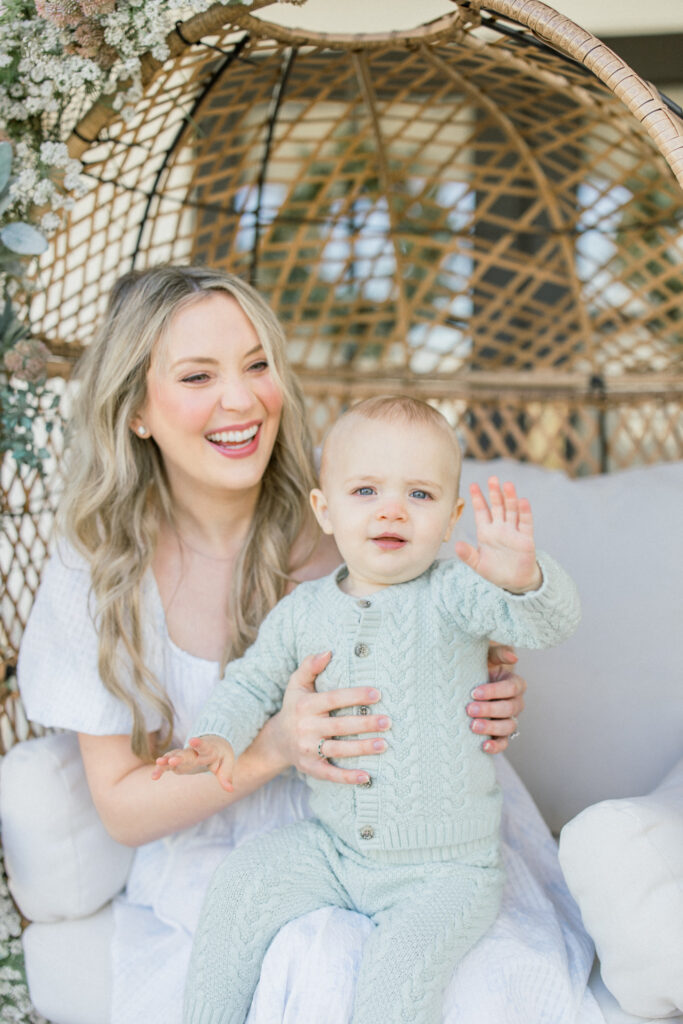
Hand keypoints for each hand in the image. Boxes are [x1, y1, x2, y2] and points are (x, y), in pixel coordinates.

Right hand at [152, 735, 234, 791]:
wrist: (214, 746)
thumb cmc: (221, 757)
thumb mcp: (227, 765)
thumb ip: (226, 777)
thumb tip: (230, 790)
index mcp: (209, 751)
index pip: (204, 747)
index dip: (199, 744)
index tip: (192, 740)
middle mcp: (194, 752)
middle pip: (186, 754)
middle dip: (179, 757)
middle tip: (171, 761)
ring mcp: (185, 755)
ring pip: (174, 756)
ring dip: (166, 760)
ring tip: (158, 764)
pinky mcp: (178, 761)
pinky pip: (168, 764)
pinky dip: (161, 769)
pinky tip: (154, 776)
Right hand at [270, 652, 390, 785]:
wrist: (277, 740)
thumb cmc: (295, 707)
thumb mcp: (297, 684)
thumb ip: (311, 666)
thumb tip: (328, 651)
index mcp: (305, 705)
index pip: (333, 699)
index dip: (355, 696)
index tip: (377, 694)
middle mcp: (306, 728)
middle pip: (340, 726)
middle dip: (365, 723)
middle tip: (387, 721)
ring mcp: (307, 749)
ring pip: (338, 750)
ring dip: (362, 748)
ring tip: (384, 744)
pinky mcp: (310, 768)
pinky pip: (330, 774)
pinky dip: (348, 777)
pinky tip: (367, 777)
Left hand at [455, 476, 541, 592]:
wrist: (514, 582)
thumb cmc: (495, 571)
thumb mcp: (478, 565)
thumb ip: (468, 555)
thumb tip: (456, 545)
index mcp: (486, 532)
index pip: (482, 511)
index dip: (478, 498)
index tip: (473, 485)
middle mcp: (500, 528)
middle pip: (497, 506)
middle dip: (495, 493)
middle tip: (492, 478)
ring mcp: (513, 531)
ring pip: (511, 511)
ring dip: (510, 498)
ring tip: (508, 485)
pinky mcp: (526, 538)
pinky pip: (525, 523)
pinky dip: (524, 513)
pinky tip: (523, 501)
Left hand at [466, 646, 525, 753]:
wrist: (471, 681)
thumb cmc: (481, 665)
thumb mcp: (488, 656)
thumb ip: (499, 653)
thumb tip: (514, 656)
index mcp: (515, 683)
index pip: (512, 688)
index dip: (494, 691)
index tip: (474, 692)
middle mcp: (516, 702)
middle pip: (509, 709)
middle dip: (489, 710)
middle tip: (470, 709)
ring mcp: (509, 719)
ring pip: (508, 727)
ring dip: (492, 728)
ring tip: (473, 727)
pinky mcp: (501, 733)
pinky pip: (504, 742)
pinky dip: (496, 746)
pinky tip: (483, 746)